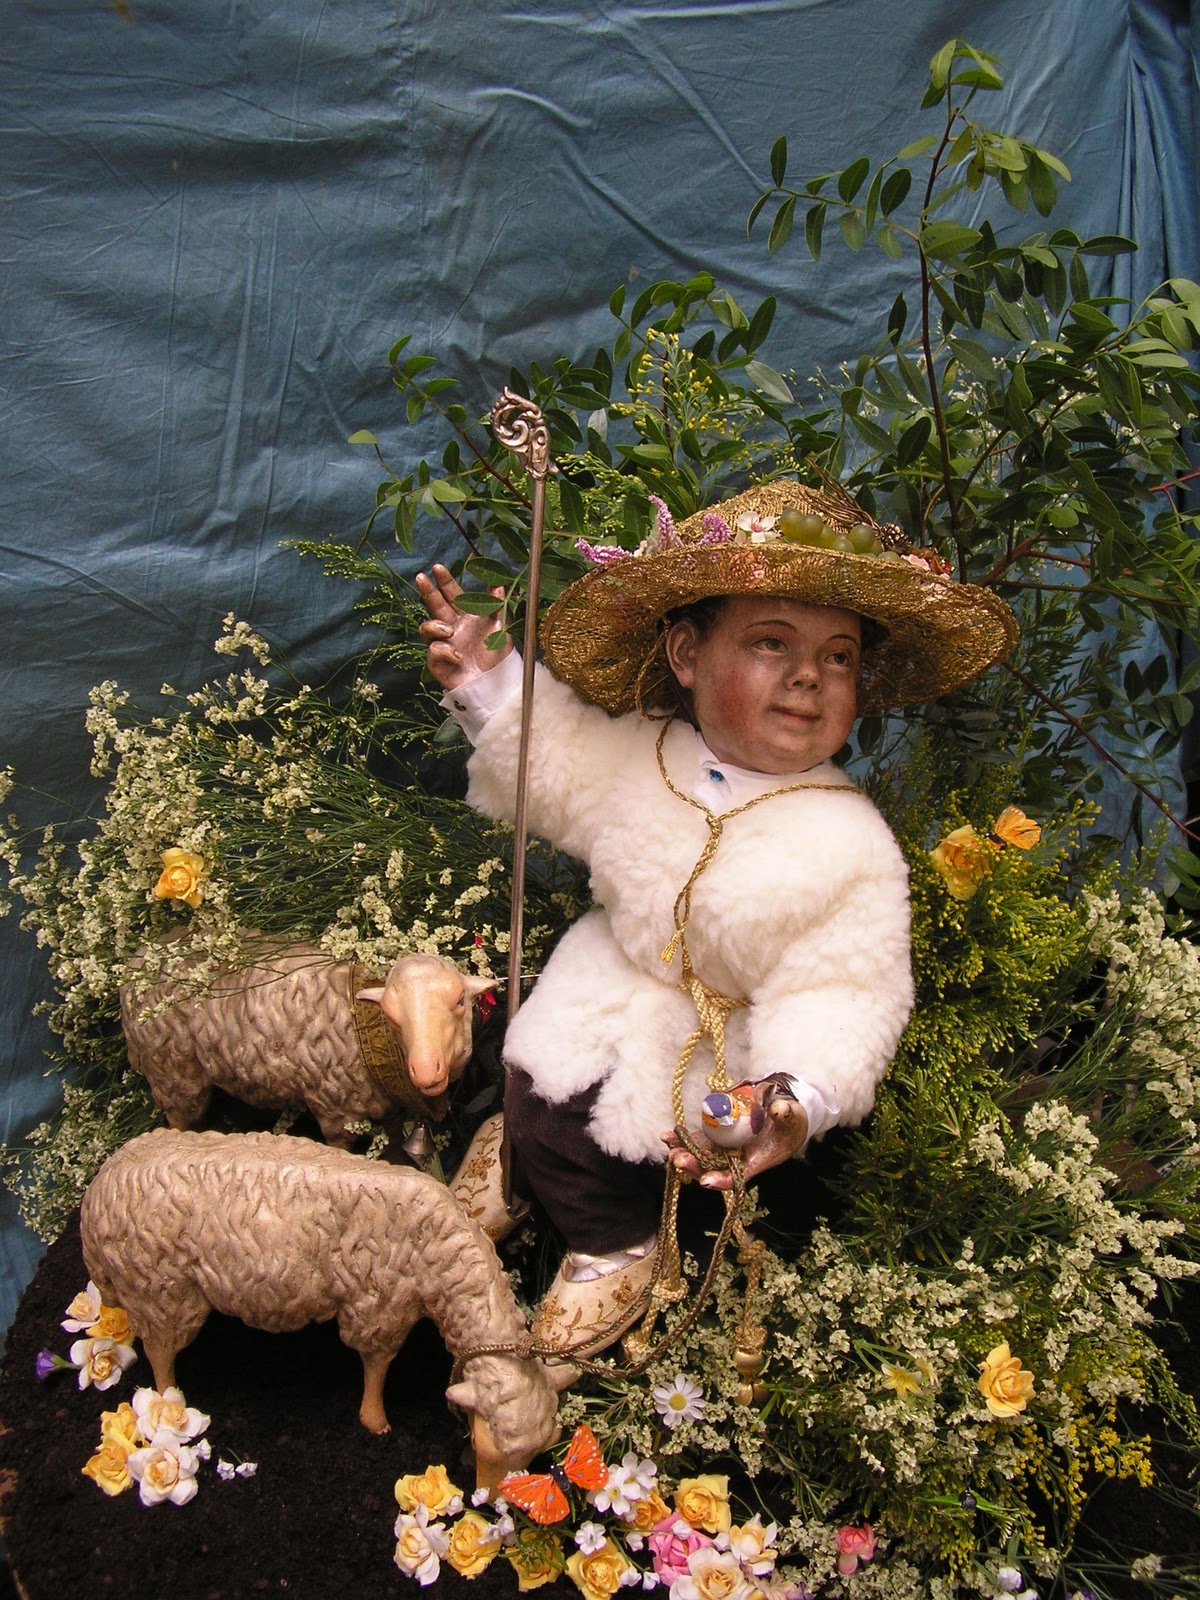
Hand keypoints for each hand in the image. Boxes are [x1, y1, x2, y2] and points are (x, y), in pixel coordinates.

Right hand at [415, 564, 511, 689]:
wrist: (497, 682)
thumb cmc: (498, 655)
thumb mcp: (501, 627)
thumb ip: (497, 605)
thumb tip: (497, 583)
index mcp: (466, 617)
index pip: (452, 595)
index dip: (445, 582)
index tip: (438, 568)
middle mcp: (452, 628)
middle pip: (434, 606)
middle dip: (427, 591)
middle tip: (421, 577)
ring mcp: (443, 645)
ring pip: (427, 628)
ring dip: (435, 626)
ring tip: (449, 630)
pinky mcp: (438, 663)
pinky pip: (433, 651)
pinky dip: (445, 651)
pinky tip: (458, 656)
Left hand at [662, 1082, 808, 1189]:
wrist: (783, 1115)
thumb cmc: (790, 1121)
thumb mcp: (793, 1116)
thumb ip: (787, 1113)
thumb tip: (778, 1109)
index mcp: (755, 1162)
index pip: (737, 1178)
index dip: (722, 1180)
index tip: (707, 1181)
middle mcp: (736, 1160)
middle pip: (712, 1169)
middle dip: (694, 1166)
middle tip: (678, 1159)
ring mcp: (724, 1149)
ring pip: (701, 1157)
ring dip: (683, 1153)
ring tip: (668, 1144)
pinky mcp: (717, 1136)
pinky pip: (698, 1141)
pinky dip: (683, 1140)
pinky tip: (668, 1136)